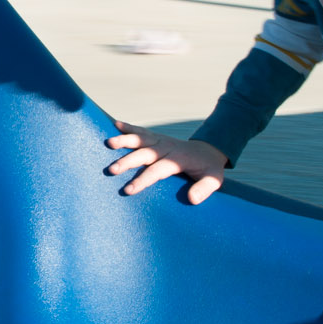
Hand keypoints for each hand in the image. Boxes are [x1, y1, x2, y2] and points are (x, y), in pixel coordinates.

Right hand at [103, 123, 227, 204]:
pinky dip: (129, 127)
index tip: (128, 190)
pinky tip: (115, 124)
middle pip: (145, 154)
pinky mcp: (157, 137)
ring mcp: (161, 141)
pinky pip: (142, 131)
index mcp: (178, 160)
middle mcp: (167, 148)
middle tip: (112, 169)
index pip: (158, 170)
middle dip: (128, 161)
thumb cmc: (208, 168)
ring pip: (141, 139)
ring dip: (125, 140)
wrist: (208, 150)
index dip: (143, 180)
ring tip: (109, 143)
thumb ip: (205, 189)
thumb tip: (193, 199)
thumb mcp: (214, 180)